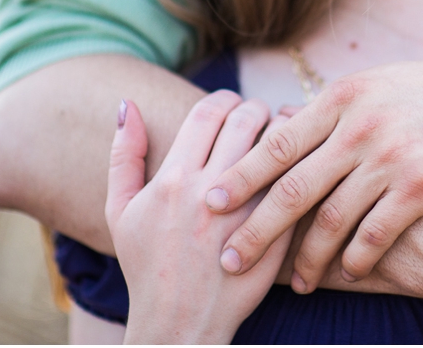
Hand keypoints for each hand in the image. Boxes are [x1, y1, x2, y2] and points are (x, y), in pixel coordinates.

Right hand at [105, 92, 292, 343]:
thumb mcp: (120, 210)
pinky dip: (301, 162)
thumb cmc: (146, 265)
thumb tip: (129, 104)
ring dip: (282, 129)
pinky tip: (298, 162)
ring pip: (278, 145)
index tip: (230, 104)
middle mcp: (210, 191)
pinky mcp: (275, 232)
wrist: (178, 323)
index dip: (223, 99)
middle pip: (246, 119)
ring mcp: (247, 212)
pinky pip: (296, 181)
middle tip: (258, 116)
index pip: (208, 112)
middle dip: (255, 108)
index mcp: (173, 179)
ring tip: (280, 135)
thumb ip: (124, 154)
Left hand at [204, 41, 422, 290]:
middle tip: (228, 259)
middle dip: (255, 230)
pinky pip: (377, 232)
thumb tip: (283, 126)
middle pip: (292, 188)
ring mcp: (392, 156)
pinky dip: (357, 256)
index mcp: (343, 96)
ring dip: (309, 257)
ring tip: (299, 283)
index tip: (210, 200)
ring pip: (332, 218)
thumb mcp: (378, 84)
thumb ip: (334, 109)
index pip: (278, 142)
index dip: (241, 175)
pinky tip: (347, 270)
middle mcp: (360, 125)